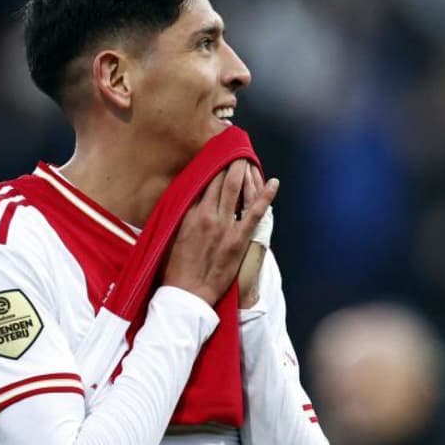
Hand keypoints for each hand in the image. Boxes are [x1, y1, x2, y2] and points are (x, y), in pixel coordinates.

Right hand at [163, 160, 278, 306]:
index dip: (212, 168)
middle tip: (235, 150)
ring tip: (247, 158)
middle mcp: (207, 216)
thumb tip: (186, 202)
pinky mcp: (238, 239)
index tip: (217, 157)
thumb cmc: (176, 269)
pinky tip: (273, 183)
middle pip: (220, 182)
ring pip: (236, 191)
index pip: (203, 184)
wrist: (187, 293)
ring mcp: (224, 226)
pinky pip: (255, 213)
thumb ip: (181, 217)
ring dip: (243, 172)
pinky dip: (265, 196)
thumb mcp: (171, 237)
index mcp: (189, 214)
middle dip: (229, 164)